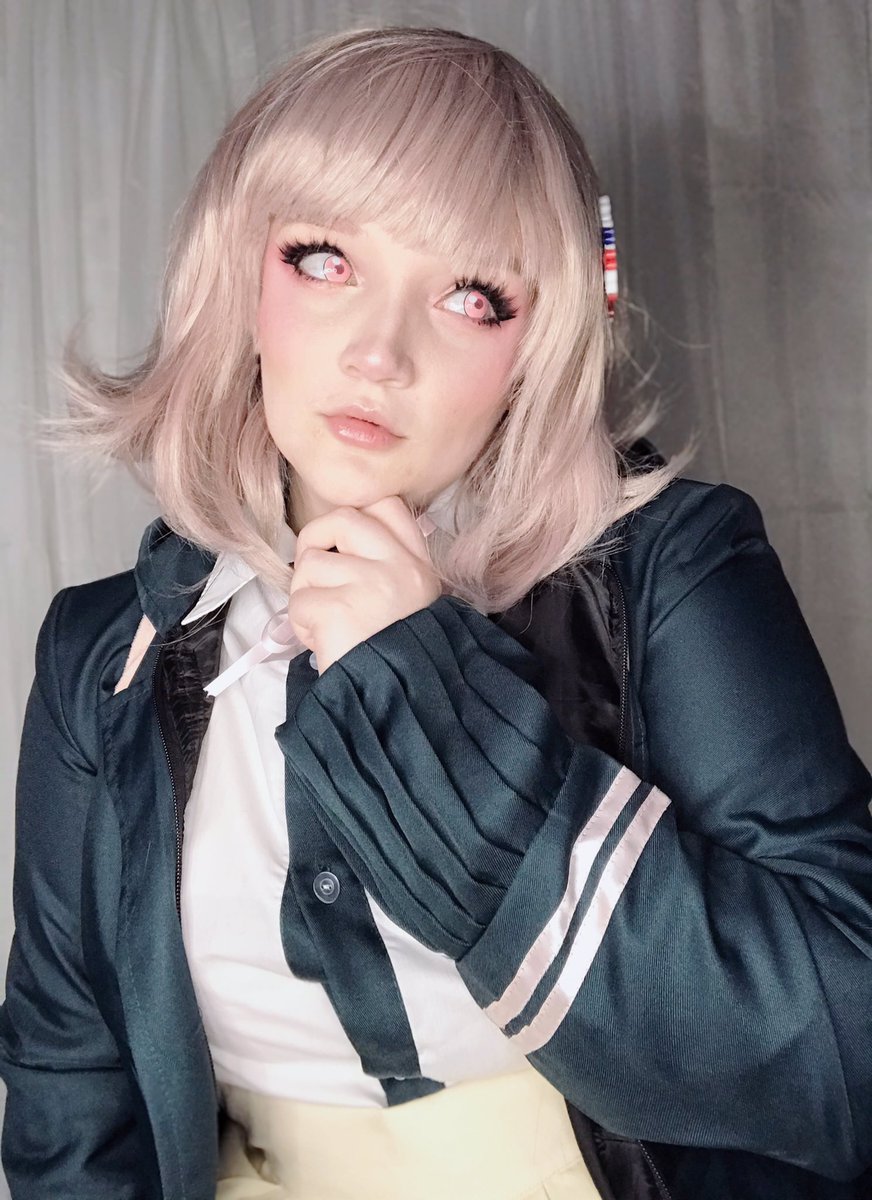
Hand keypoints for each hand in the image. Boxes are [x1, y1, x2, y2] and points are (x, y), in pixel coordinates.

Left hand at [288, 496, 441, 673]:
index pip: (388, 505)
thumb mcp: (409, 603)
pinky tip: (323, 643)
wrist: (400, 702)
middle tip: (313, 574)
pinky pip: (299, 602)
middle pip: (342, 518)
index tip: (341, 541)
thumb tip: (335, 544)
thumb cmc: (395, 656)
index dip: (355, 514)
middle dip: (314, 540)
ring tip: (325, 625)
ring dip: (306, 596)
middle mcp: (398, 566)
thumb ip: (384, 567)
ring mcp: (368, 584)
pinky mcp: (338, 608)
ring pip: (310, 564)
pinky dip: (302, 626)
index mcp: (417, 564)